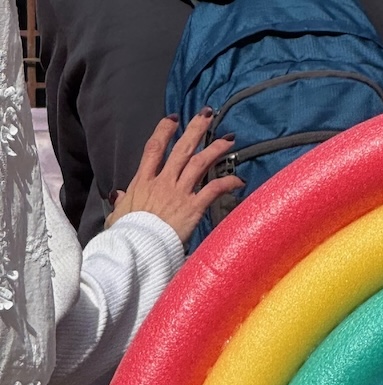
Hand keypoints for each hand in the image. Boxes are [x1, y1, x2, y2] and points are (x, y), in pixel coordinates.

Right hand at [106, 111, 242, 241]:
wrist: (137, 246)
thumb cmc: (127, 233)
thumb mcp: (119, 214)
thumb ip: (122, 202)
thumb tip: (119, 196)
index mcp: (143, 181)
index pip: (154, 148)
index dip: (164, 131)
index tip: (173, 119)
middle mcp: (163, 182)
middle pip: (181, 149)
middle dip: (195, 130)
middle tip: (207, 115)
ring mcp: (178, 193)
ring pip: (199, 164)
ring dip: (214, 149)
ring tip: (229, 139)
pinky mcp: (192, 208)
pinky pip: (212, 190)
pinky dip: (227, 183)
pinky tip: (239, 180)